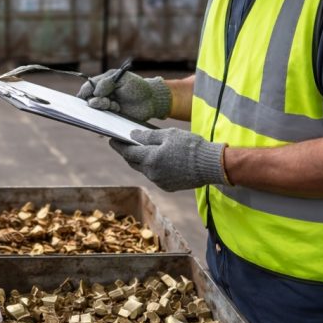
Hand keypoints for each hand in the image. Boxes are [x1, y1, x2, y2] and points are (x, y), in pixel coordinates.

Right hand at [78, 70, 171, 119]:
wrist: (150, 100)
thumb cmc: (136, 86)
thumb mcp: (123, 79)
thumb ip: (107, 82)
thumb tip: (95, 92)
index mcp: (101, 85)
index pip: (86, 89)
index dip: (85, 92)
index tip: (89, 95)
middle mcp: (101, 97)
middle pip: (88, 101)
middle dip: (96, 102)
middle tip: (107, 102)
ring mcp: (106, 108)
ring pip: (95, 111)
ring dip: (104, 108)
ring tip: (116, 106)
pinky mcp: (112, 118)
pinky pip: (103, 121)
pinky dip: (107, 118)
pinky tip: (117, 112)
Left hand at [110, 128, 227, 192]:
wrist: (211, 165)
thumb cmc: (191, 146)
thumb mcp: (169, 135)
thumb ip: (148, 137)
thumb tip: (132, 136)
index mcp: (150, 159)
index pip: (127, 153)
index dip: (118, 146)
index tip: (111, 140)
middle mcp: (152, 173)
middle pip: (134, 163)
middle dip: (128, 153)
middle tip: (124, 145)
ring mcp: (160, 182)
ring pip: (144, 170)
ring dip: (141, 161)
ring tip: (141, 151)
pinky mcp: (168, 187)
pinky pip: (155, 176)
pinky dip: (152, 168)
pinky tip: (156, 160)